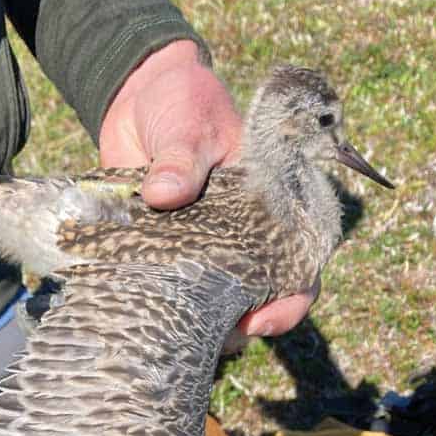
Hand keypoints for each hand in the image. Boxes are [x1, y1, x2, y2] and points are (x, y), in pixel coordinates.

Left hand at [99, 40, 317, 337]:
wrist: (136, 98)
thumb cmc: (183, 104)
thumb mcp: (189, 123)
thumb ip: (180, 156)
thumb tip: (163, 194)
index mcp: (269, 206)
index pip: (299, 263)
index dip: (291, 299)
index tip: (263, 318)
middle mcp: (241, 237)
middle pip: (259, 298)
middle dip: (244, 327)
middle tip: (221, 337)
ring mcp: (201, 250)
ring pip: (213, 305)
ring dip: (202, 324)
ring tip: (182, 332)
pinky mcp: (162, 254)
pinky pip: (168, 291)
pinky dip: (162, 307)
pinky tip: (147, 316)